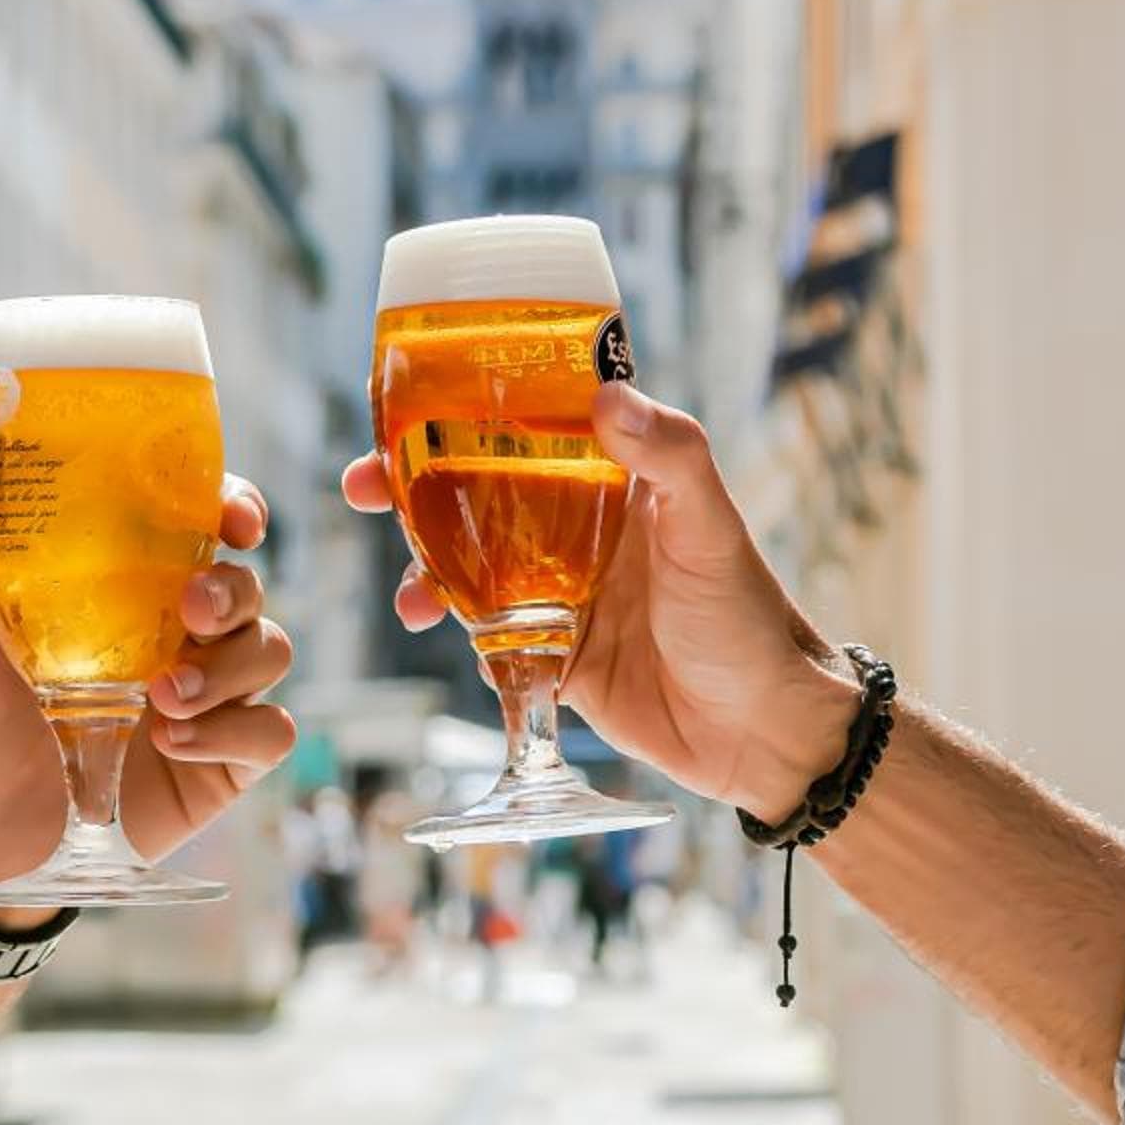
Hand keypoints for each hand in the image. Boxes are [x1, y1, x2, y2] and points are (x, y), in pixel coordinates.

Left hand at [0, 479, 294, 900]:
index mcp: (126, 585)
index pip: (200, 525)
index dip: (232, 507)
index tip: (233, 520)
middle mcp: (177, 632)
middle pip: (247, 585)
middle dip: (233, 590)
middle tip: (191, 611)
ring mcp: (208, 695)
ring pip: (270, 651)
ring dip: (229, 668)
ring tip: (164, 699)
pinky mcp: (223, 760)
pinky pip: (271, 732)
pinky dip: (233, 733)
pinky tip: (172, 745)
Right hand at [343, 384, 853, 820]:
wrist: (764, 732)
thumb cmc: (749, 617)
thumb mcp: (711, 528)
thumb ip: (670, 457)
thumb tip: (608, 395)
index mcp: (618, 475)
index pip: (535, 415)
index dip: (469, 398)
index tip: (409, 392)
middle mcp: (583, 520)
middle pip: (479, 482)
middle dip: (412, 478)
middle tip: (361, 482)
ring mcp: (562, 584)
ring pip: (468, 554)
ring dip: (419, 558)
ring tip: (403, 588)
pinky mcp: (551, 647)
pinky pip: (481, 624)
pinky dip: (444, 617)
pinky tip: (428, 621)